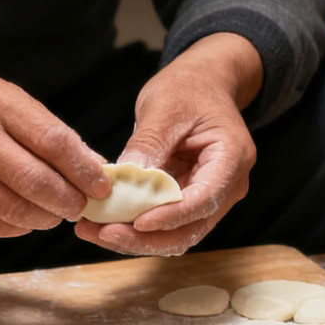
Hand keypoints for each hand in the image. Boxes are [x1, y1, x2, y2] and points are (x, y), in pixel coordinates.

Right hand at [0, 70, 110, 236]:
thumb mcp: (7, 103)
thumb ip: (50, 133)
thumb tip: (95, 169)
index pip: (52, 141)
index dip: (83, 170)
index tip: (102, 186)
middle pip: (35, 181)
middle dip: (68, 200)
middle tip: (80, 206)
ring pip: (16, 210)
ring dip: (46, 218)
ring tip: (55, 212)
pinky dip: (20, 226)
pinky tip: (27, 216)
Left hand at [76, 33, 260, 255]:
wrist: (203, 84)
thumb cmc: (189, 88)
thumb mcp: (165, 107)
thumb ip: (148, 143)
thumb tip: (126, 177)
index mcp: (231, 158)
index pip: (204, 199)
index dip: (170, 216)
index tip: (136, 223)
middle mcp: (228, 186)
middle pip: (190, 228)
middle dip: (146, 238)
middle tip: (102, 233)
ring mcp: (210, 197)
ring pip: (176, 235)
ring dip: (136, 240)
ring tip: (94, 231)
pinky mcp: (188, 201)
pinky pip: (165, 224)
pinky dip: (135, 228)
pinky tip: (103, 224)